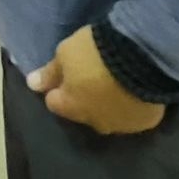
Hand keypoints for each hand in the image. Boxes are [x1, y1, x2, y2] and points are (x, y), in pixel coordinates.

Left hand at [28, 25, 165, 135]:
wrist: (142, 57)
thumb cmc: (95, 53)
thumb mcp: (65, 53)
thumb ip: (50, 72)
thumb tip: (32, 84)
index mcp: (72, 107)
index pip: (54, 103)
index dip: (55, 88)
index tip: (61, 74)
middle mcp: (95, 122)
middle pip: (82, 112)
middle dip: (82, 97)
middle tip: (89, 75)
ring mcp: (122, 125)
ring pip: (108, 116)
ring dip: (106, 103)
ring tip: (112, 81)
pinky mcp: (146, 122)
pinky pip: (132, 115)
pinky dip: (129, 104)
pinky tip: (132, 88)